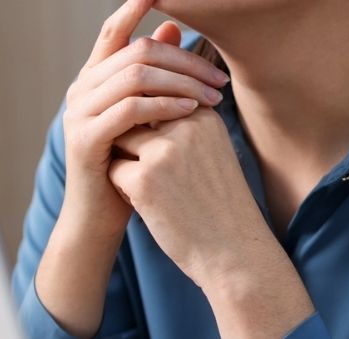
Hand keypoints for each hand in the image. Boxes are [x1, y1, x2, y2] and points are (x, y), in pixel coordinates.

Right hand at [59, 0, 230, 238]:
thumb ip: (154, 75)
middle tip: (220, 79)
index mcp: (93, 80)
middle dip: (184, 60)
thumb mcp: (145, 116)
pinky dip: (165, 104)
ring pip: (135, 75)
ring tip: (214, 97)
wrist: (99, 219)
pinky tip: (192, 111)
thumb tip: (171, 28)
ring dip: (182, 82)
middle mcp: (80, 90)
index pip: (112, 32)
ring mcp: (79, 113)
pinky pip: (130, 108)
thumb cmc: (130, 165)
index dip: (133, 5)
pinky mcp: (85, 139)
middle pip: (136, 51)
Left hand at [108, 101, 274, 289]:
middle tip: (163, 176)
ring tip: (156, 188)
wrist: (234, 249)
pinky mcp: (144, 179)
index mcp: (205, 114)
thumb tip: (136, 108)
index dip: (155, 128)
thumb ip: (182, 124)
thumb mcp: (211, 150)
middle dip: (138, 142)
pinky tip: (151, 206)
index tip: (175, 159)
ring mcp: (164, 151)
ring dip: (128, 162)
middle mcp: (185, 125)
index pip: (157, 99)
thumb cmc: (220, 202)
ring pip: (121, 139)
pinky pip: (114, 170)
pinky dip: (125, 189)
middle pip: (136, 117)